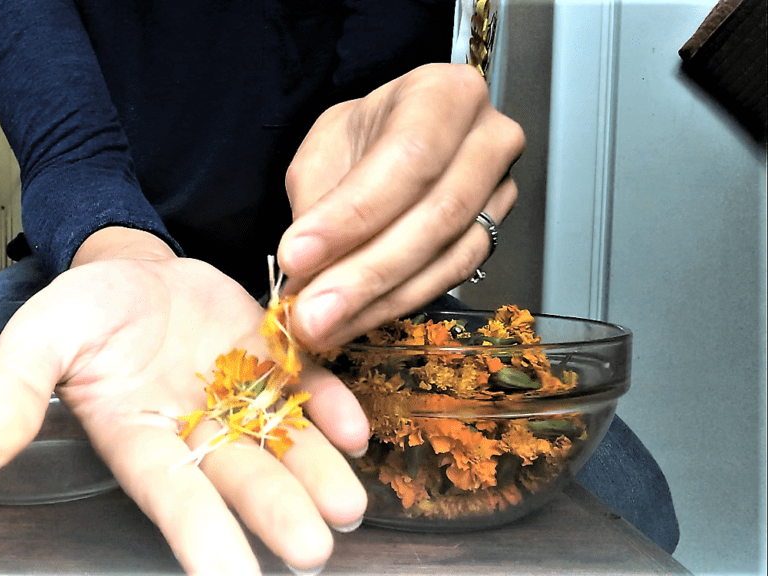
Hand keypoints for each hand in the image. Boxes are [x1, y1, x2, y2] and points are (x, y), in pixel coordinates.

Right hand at [0, 230, 368, 574]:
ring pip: (284, 444)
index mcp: (140, 441)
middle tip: (312, 552)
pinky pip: (308, 389)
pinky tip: (354, 431)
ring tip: (347, 506)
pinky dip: (331, 408)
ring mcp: (242, 397)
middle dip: (276, 514)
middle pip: (240, 480)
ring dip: (318, 474)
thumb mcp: (39, 338)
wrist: (132, 269)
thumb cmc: (84, 312)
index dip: (200, 538)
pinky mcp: (274, 361)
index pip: (171, 498)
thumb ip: (14, 394)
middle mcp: (198, 433)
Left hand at [278, 64, 524, 349]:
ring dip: (378, 300)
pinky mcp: (493, 236)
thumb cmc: (361, 138)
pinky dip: (395, 305)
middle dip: (365, 272)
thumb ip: (316, 204)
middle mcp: (489, 138)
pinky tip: (352, 321)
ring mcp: (501, 190)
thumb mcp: (324, 150)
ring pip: (447, 256)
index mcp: (445, 94)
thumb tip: (302, 271)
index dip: (352, 214)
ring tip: (323, 326)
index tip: (296, 255)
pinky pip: (449, 279)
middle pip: (437, 214)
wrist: (390, 144)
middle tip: (310, 312)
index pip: (407, 157)